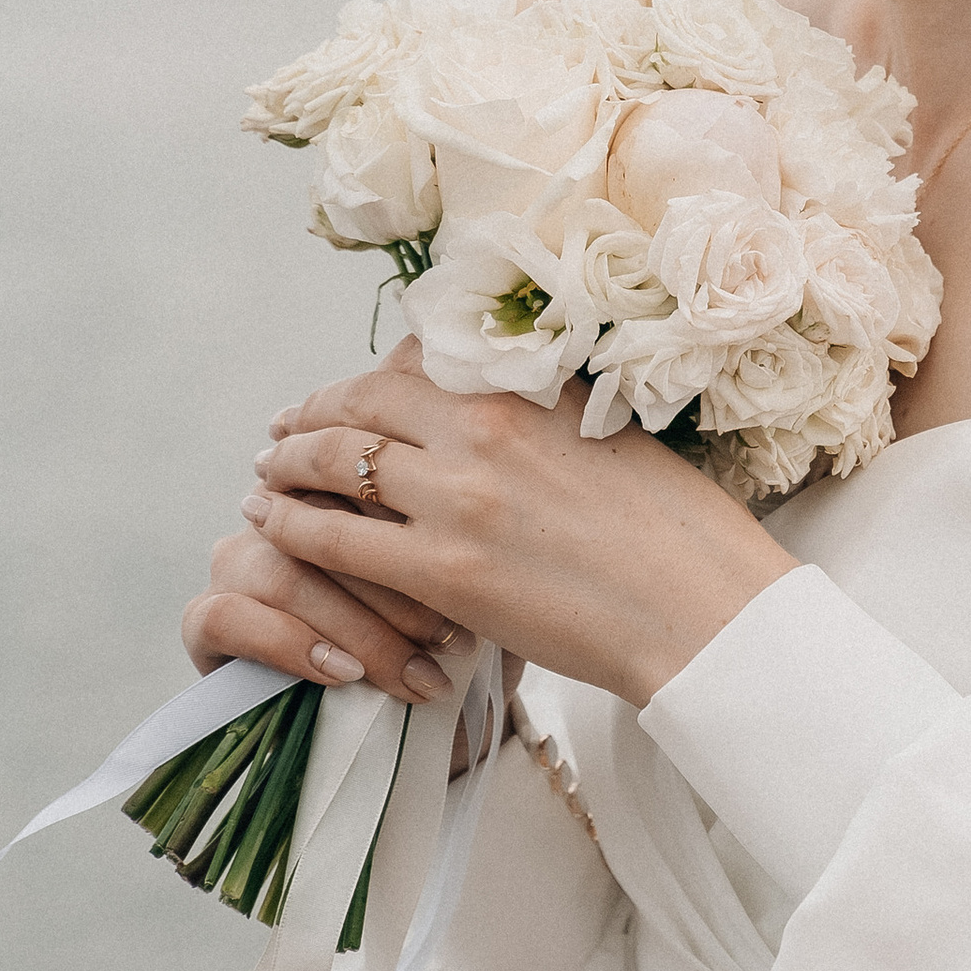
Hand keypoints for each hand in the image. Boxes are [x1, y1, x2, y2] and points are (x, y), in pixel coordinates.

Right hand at [182, 494, 468, 706]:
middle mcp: (285, 506)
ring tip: (416, 676)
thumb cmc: (441, 646)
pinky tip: (341, 673)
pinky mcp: (204, 616)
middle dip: (396, 587)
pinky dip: (290, 645)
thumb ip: (467, 546)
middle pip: (325, 520)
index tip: (476, 579)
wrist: (391, 728)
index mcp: (344, 481)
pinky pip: (230, 617)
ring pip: (285, 570)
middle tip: (454, 641)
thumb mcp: (473, 595)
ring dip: (357, 626)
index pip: (366, 477)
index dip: (415, 524)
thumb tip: (496, 523)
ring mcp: (238, 557)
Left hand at [241, 343, 795, 707]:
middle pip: (362, 402)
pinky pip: (338, 541)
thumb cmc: (678, 533)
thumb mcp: (609, 437)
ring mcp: (457, 499)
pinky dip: (296, 529)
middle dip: (311, 415)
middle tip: (282, 430)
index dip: (365, 375)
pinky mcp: (442, 571)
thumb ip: (544, 415)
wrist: (702, 608)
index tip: (343, 391)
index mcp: (527, 390)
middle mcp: (482, 429)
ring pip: (336, 463)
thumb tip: (501, 406)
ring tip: (267, 478)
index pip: (418, 361)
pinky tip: (274, 529)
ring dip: (289, 467)